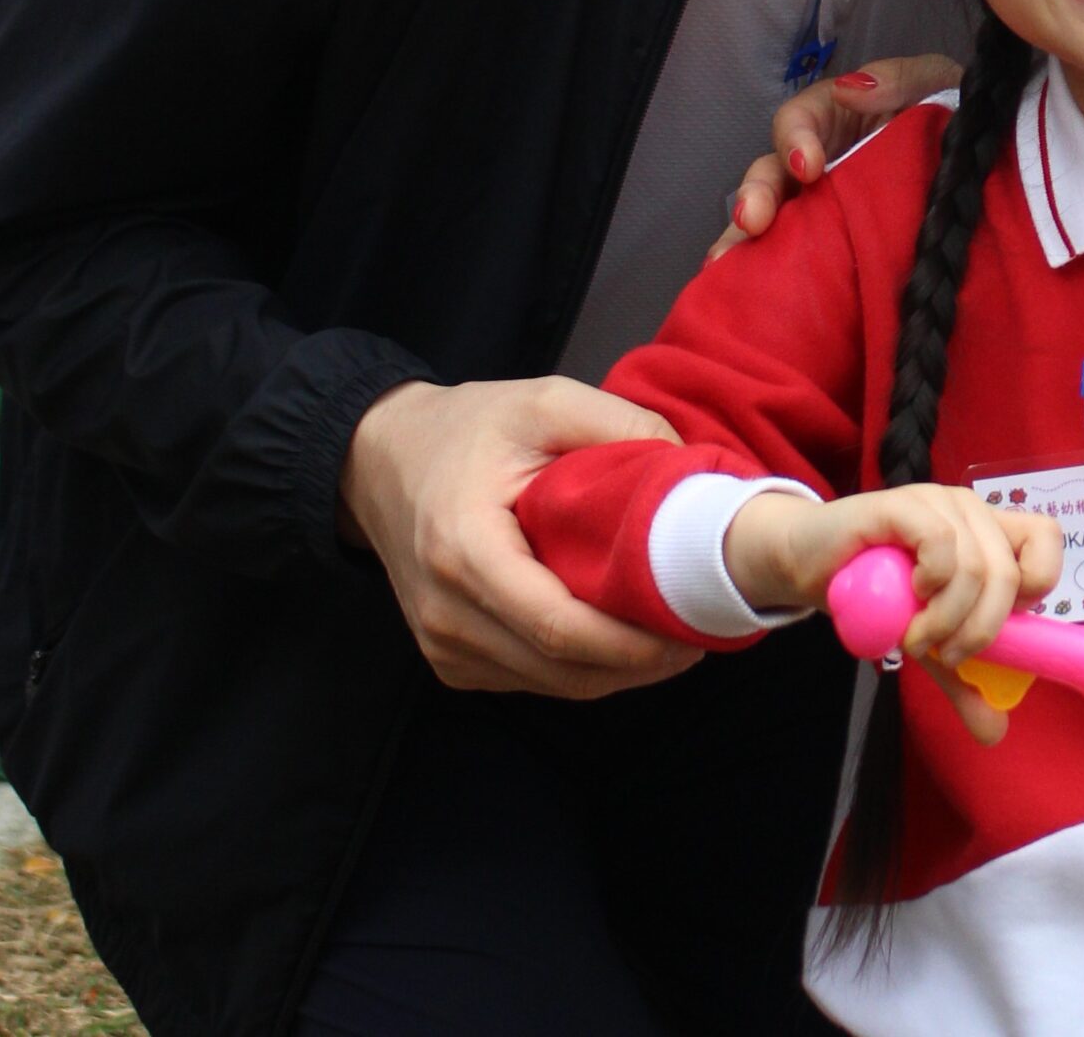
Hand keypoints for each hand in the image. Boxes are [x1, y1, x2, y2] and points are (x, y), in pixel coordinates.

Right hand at [342, 377, 704, 697]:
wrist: (383, 458)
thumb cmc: (468, 428)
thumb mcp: (546, 400)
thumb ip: (621, 423)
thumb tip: (691, 465)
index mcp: (465, 549)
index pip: (558, 626)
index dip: (631, 643)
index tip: (691, 629)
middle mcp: (446, 611)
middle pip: (561, 667)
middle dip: (639, 662)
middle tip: (700, 634)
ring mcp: (442, 643)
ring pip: (550, 684)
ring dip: (616, 671)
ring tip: (673, 636)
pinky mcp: (449, 657)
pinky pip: (528, 678)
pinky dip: (581, 668)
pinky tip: (620, 637)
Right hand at [709, 53, 962, 262]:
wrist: (986, 169)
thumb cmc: (950, 112)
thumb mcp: (933, 81)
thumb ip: (898, 80)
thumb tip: (850, 91)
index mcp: (834, 117)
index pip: (798, 121)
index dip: (795, 140)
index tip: (809, 167)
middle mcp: (817, 163)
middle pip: (771, 175)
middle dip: (757, 196)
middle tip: (752, 222)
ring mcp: (820, 208)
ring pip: (770, 223)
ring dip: (746, 243)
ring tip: (726, 268)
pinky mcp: (832, 249)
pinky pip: (795, 261)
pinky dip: (769, 277)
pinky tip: (749, 297)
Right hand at [724, 483, 1061, 740]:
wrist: (810, 566)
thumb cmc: (877, 596)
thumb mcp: (928, 644)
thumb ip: (962, 681)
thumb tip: (996, 732)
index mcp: (990, 534)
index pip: (1046, 539)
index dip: (1036, 588)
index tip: (998, 627)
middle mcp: (972, 512)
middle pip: (1010, 573)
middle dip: (982, 630)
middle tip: (948, 654)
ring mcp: (938, 504)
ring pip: (975, 566)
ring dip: (948, 620)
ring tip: (919, 639)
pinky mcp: (902, 505)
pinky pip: (939, 544)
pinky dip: (930, 585)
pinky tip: (909, 599)